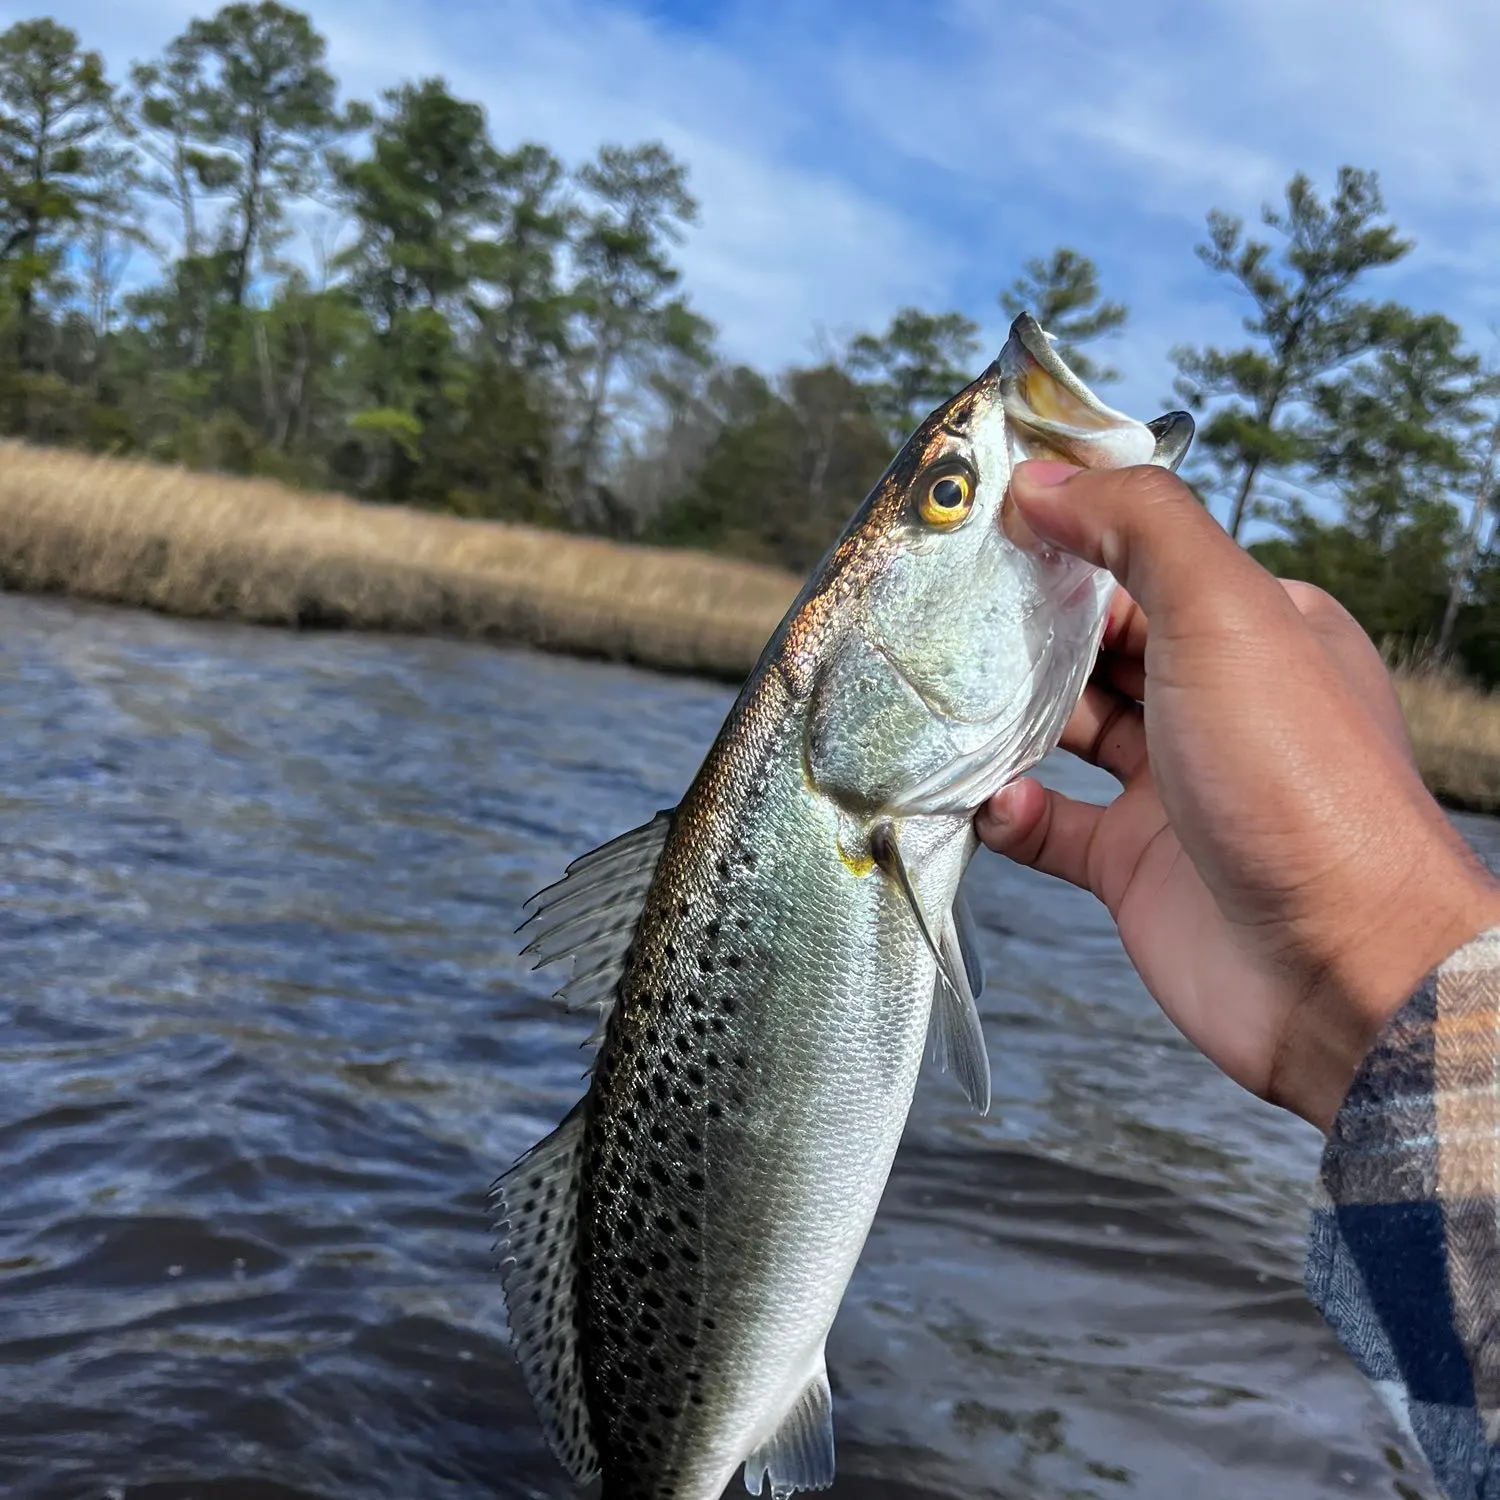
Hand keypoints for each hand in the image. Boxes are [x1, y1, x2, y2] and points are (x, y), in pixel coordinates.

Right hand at [978, 460, 1499, 1131]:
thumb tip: (1044, 481)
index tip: (980, 523)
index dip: (1063, 538)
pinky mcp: (1134, 865)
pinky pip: (1051, 824)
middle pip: (1094, 645)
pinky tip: (994, 803)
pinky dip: (1013, 811)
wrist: (1338, 972)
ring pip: (1064, 732)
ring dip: (1005, 721)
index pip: (1141, 562)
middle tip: (941, 614)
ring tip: (946, 706)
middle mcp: (1213, 701)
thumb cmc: (1298, 782)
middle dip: (1021, 630)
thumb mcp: (1227, 614)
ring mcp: (1172, 787)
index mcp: (1254, 629)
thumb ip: (1137, 529)